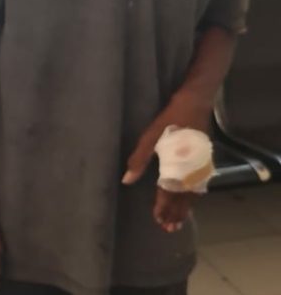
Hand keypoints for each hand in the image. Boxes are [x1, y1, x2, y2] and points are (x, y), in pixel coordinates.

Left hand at [122, 91, 210, 232]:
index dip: (162, 208)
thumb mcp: (151, 136)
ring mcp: (200, 167)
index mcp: (176, 166)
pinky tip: (190, 202)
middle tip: (168, 228)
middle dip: (174, 213)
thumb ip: (139, 159)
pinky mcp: (204, 162)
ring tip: (178, 222)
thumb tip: (127, 180)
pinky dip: (193, 198)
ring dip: (185, 209)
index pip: (168, 193)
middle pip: (182, 198)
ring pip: (192, 194)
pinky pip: (199, 187)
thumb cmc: (170, 119)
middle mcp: (190, 170)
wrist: (195, 103)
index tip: (157, 220)